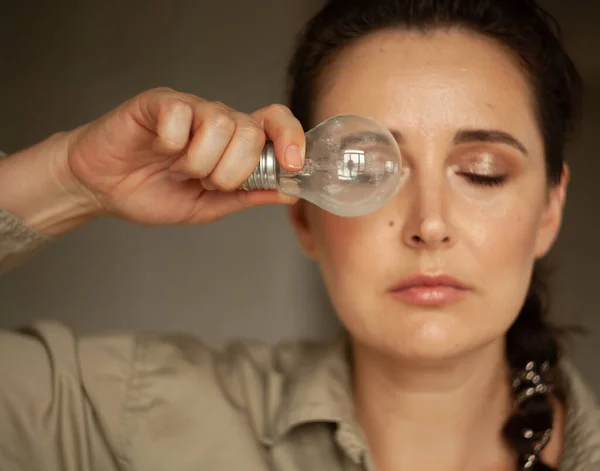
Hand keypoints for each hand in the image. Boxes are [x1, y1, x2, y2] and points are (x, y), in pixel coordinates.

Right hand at [63, 87, 304, 224]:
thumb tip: (290, 193)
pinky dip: (171, 143)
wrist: (104, 190)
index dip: (290, 138)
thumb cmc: (155, 194)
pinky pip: (180, 114)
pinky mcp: (159, 102)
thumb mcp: (210, 205)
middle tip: (205, 181)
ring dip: (200, 161)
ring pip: (220, 122)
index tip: (292, 164)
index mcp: (234, 143)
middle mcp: (217, 120)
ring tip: (180, 169)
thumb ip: (248, 195)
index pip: (276, 122)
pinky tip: (159, 149)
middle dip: (231, 170)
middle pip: (250, 129)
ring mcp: (190, 108)